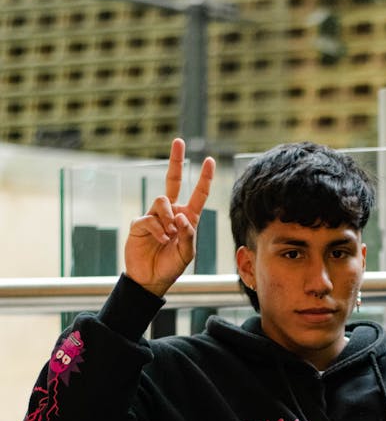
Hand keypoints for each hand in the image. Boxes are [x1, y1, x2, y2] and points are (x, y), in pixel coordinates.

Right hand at [124, 137, 215, 296]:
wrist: (150, 279)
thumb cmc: (171, 266)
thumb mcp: (187, 253)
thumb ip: (188, 234)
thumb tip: (180, 215)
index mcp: (187, 218)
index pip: (198, 194)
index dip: (204, 178)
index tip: (210, 160)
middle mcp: (171, 213)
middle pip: (173, 181)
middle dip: (176, 161)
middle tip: (178, 141)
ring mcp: (154, 216)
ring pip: (163, 200)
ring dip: (168, 217)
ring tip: (169, 234)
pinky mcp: (140, 223)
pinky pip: (150, 218)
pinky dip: (158, 229)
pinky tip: (161, 240)